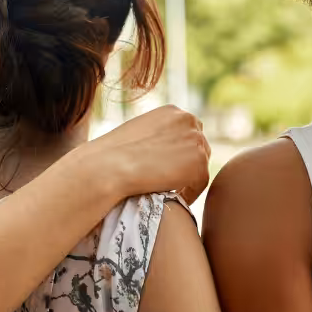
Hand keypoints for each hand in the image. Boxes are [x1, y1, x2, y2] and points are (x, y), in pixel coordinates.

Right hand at [88, 105, 210, 204]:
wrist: (110, 166)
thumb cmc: (113, 153)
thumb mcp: (138, 133)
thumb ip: (157, 136)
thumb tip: (166, 150)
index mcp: (172, 111)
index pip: (187, 133)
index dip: (179, 153)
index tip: (168, 169)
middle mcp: (188, 120)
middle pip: (198, 146)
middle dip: (187, 164)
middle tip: (172, 183)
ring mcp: (196, 140)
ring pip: (200, 165)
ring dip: (188, 179)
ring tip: (172, 193)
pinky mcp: (199, 162)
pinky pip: (200, 183)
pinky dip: (189, 193)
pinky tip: (173, 199)